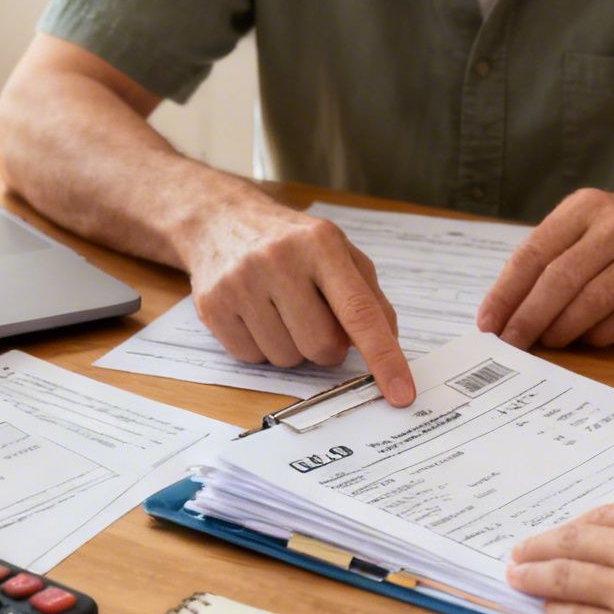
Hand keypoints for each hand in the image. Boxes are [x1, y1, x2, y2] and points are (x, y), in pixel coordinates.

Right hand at [182, 203, 415, 404]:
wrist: (221, 221)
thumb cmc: (290, 242)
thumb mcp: (338, 251)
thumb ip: (369, 296)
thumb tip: (388, 342)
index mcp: (320, 244)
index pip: (359, 311)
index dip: (384, 357)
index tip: (401, 392)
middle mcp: (279, 260)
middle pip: (322, 347)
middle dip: (328, 346)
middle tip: (315, 317)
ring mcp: (241, 283)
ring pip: (287, 359)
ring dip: (293, 347)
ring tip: (280, 310)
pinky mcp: (212, 306)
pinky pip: (253, 359)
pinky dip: (262, 347)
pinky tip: (256, 315)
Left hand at [477, 188, 613, 349]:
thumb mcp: (582, 225)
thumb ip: (545, 258)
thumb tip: (502, 311)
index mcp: (584, 208)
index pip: (534, 254)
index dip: (506, 293)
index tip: (488, 323)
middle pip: (560, 280)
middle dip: (529, 317)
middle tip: (511, 343)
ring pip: (591, 303)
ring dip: (561, 329)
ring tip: (546, 341)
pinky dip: (596, 335)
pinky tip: (584, 339)